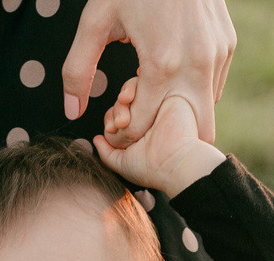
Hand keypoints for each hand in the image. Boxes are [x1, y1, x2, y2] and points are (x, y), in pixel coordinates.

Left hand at [61, 0, 233, 146]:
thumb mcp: (95, 22)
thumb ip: (78, 70)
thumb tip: (71, 110)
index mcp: (161, 63)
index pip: (144, 124)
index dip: (125, 129)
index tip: (115, 116)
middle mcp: (196, 63)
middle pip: (188, 128)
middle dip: (161, 128)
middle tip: (139, 107)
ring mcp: (217, 53)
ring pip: (203, 108)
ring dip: (178, 107)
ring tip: (152, 83)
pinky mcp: (227, 44)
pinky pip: (213, 85)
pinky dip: (193, 88)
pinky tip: (171, 68)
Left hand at [94, 80, 224, 195]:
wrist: (177, 162)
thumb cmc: (153, 168)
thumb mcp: (123, 164)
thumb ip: (107, 153)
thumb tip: (97, 139)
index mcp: (141, 131)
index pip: (118, 117)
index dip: (111, 122)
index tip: (112, 131)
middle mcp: (150, 117)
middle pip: (123, 103)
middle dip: (115, 113)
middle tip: (118, 126)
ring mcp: (159, 103)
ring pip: (130, 91)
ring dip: (121, 103)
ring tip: (124, 119)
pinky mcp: (167, 90)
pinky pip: (141, 79)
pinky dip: (130, 88)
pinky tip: (129, 100)